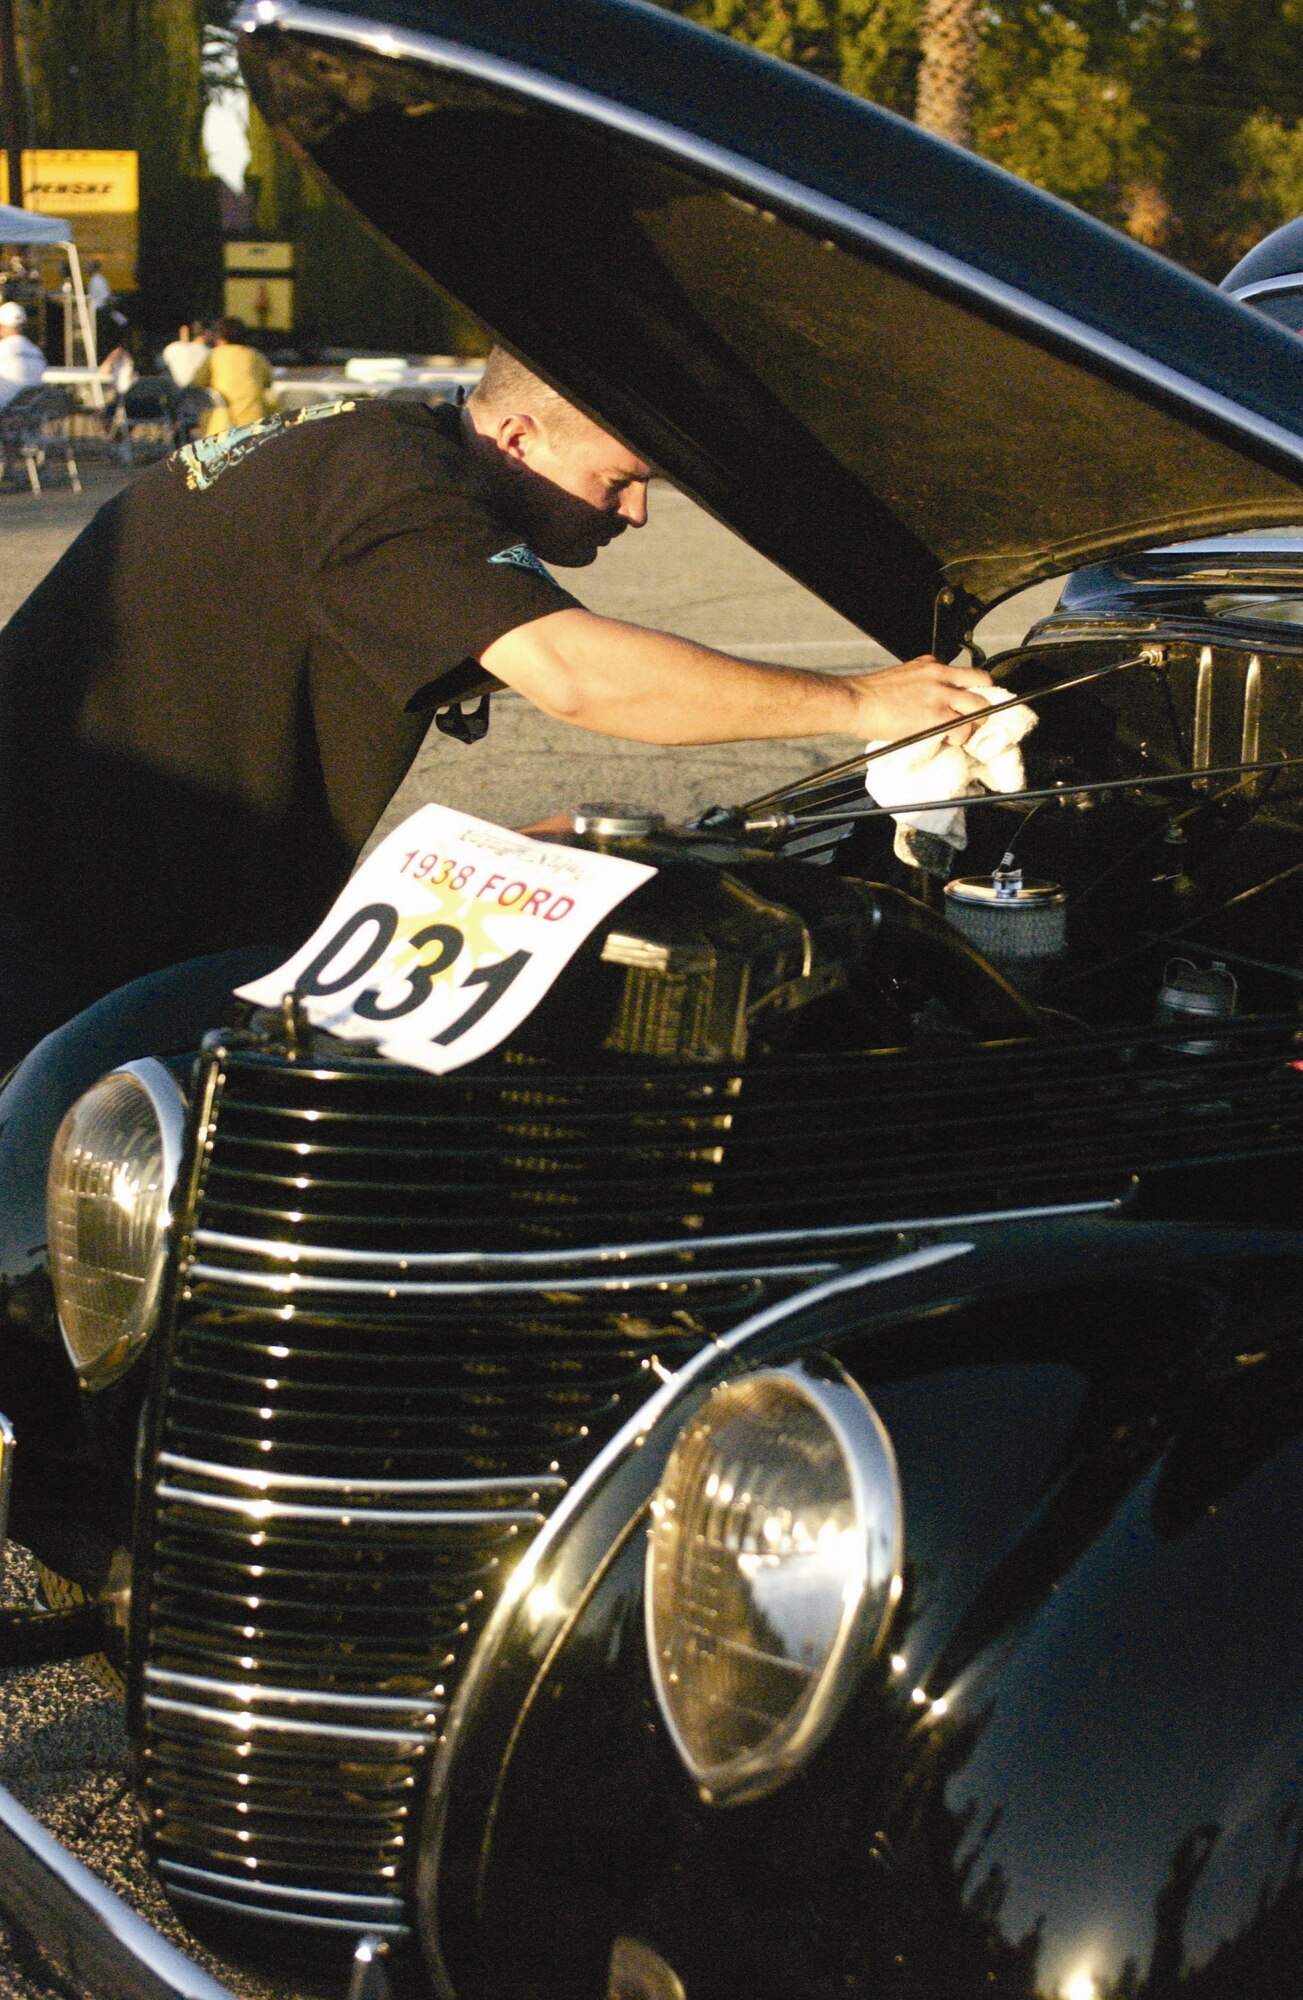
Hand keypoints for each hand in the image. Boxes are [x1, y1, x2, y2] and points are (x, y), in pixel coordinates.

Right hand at [848, 655, 994, 746]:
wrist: (855, 701)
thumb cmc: (870, 694)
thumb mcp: (902, 675)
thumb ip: (922, 681)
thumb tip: (929, 700)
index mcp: (931, 664)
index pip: (966, 673)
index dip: (971, 689)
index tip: (968, 701)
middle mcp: (941, 675)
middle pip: (983, 683)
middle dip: (982, 702)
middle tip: (974, 718)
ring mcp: (941, 694)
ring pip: (980, 708)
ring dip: (975, 722)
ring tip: (962, 733)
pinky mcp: (936, 716)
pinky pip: (962, 729)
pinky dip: (959, 738)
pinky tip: (948, 741)